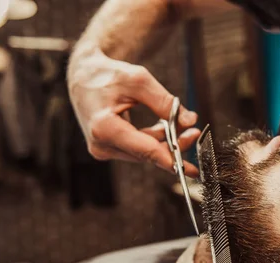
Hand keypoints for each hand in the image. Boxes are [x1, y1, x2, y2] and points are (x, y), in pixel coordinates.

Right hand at [67, 43, 200, 176]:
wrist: (84, 76)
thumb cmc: (108, 75)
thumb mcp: (139, 81)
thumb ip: (164, 102)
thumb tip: (190, 121)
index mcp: (103, 127)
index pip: (144, 149)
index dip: (170, 158)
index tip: (190, 169)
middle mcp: (101, 145)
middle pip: (147, 153)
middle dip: (174, 145)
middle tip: (195, 132)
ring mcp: (103, 149)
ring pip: (144, 153)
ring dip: (165, 141)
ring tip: (183, 124)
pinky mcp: (108, 149)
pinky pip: (138, 149)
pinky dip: (154, 140)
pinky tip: (166, 127)